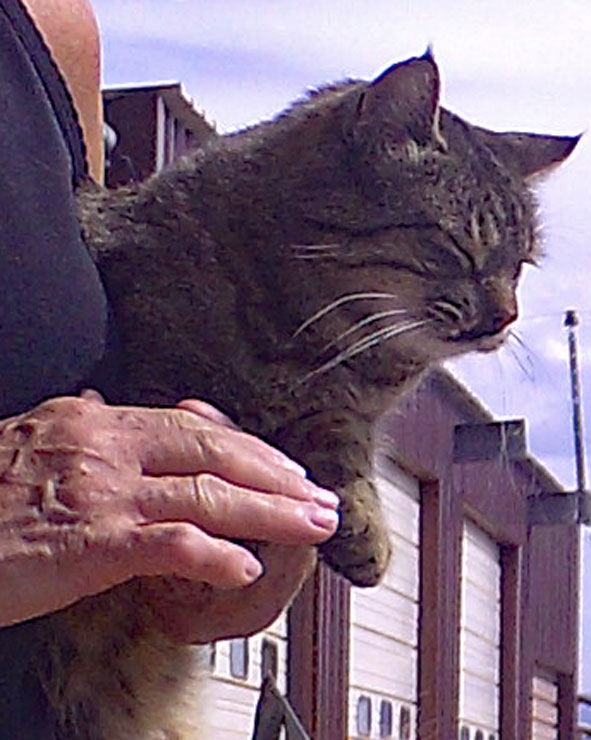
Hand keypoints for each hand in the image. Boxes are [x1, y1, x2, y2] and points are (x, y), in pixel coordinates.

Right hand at [0, 395, 338, 627]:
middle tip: (317, 493)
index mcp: (96, 424)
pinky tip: (247, 567)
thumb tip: (102, 406)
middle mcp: (106, 446)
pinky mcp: (91, 541)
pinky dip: (216, 555)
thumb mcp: (30, 440)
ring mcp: (101, 491)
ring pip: (207, 493)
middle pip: (213, 451)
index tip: (281, 465)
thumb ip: (80, 429)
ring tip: (310, 525)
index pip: (192, 427)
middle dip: (275, 473)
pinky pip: (170, 544)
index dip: (247, 447)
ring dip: (269, 511)